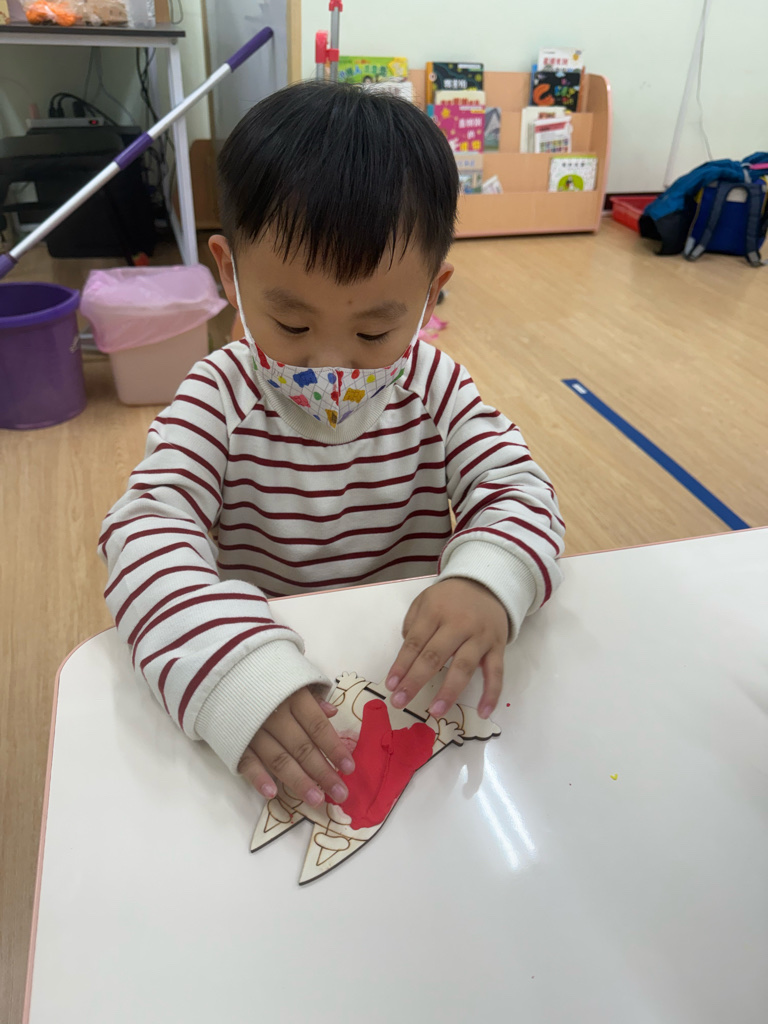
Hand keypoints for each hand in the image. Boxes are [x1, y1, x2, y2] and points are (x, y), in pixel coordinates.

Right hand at [238, 688, 354, 806]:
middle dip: (322, 772)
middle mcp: (274, 714)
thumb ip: (312, 698)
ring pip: (278, 759)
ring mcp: (253, 729)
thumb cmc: (266, 678)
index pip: (318, 726)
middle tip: (340, 794)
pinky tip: (273, 794)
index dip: (334, 748)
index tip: (349, 768)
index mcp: (293, 697)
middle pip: (302, 747)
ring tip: (316, 799)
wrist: (220, 673)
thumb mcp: (292, 678)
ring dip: (298, 780)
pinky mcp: (234, 740)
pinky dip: (259, 778)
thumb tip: (333, 713)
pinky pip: (247, 761)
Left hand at [386, 579, 507, 719]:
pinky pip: (496, 672)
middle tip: (400, 702)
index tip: (391, 686)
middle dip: (416, 681)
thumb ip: (413, 625)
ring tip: (435, 711)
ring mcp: (480, 636)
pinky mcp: (498, 646)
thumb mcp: (425, 600)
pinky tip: (483, 712)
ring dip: (449, 691)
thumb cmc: (450, 598)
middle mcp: (458, 624)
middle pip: (435, 656)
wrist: (488, 583)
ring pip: (464, 667)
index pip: (415, 643)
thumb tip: (406, 657)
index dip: (402, 665)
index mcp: (435, 612)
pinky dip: (492, 693)